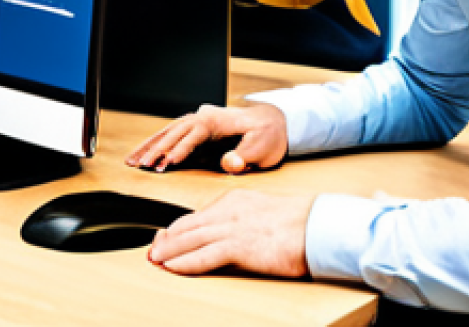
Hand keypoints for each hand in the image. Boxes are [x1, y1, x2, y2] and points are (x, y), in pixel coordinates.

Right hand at [127, 102, 287, 173]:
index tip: (168, 162)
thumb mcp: (263, 147)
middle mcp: (202, 118)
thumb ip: (244, 156)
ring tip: (131, 161)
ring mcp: (197, 124)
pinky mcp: (195, 134)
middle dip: (156, 148)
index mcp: (216, 119)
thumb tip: (228, 163)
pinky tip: (144, 157)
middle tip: (140, 164)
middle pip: (174, 131)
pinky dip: (156, 147)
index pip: (194, 133)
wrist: (272, 122)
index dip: (181, 148)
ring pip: (167, 133)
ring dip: (149, 147)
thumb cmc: (267, 134)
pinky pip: (171, 138)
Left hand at [148, 189, 313, 278]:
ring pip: (189, 239)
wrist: (317, 224)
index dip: (178, 228)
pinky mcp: (239, 246)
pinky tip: (172, 267)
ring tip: (154, 259)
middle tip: (152, 249)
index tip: (165, 236)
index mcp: (233, 200)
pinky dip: (184, 262)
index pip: (197, 215)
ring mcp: (231, 228)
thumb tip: (230, 233)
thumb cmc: (298, 222)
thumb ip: (243, 219)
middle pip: (187, 225)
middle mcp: (227, 211)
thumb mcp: (262, 213)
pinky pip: (204, 255)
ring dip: (169, 251)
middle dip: (167, 239)